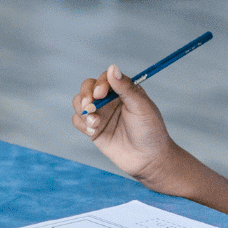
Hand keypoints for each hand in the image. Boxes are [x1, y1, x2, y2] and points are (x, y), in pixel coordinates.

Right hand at [72, 65, 176, 188]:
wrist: (149, 160)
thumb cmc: (150, 131)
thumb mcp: (141, 107)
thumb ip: (125, 88)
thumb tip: (112, 68)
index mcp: (122, 91)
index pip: (104, 79)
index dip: (99, 84)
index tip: (100, 94)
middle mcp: (109, 100)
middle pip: (87, 88)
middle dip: (85, 96)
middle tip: (90, 107)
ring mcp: (100, 114)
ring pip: (79, 103)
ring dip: (82, 111)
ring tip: (95, 123)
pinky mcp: (93, 130)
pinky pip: (77, 120)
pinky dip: (81, 123)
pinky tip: (93, 131)